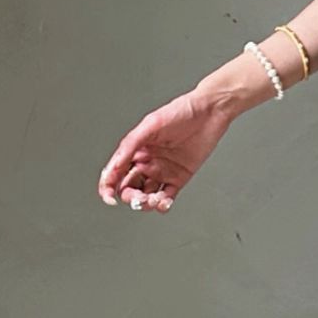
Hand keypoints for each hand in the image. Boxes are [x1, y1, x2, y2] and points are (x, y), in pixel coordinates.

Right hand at [97, 89, 233, 212]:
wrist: (209, 114)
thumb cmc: (180, 112)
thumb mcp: (151, 125)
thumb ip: (131, 144)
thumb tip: (115, 164)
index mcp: (135, 148)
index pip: (115, 172)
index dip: (108, 186)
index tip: (109, 198)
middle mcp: (146, 161)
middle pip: (130, 188)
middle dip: (131, 197)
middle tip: (139, 198)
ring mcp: (162, 171)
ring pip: (147, 195)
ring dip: (147, 203)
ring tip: (154, 201)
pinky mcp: (179, 178)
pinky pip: (167, 197)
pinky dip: (163, 204)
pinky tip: (164, 203)